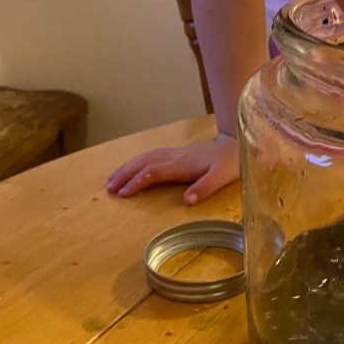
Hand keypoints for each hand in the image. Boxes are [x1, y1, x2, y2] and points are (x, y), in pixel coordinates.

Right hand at [106, 132, 239, 204]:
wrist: (234, 142)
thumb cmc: (229, 162)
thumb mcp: (222, 177)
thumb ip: (204, 188)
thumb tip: (186, 201)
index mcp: (182, 165)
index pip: (153, 172)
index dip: (137, 182)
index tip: (123, 194)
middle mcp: (174, 157)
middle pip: (143, 163)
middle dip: (124, 175)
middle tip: (109, 189)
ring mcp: (174, 153)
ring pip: (144, 157)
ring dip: (126, 168)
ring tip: (111, 180)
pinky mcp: (175, 153)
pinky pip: (150, 156)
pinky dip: (136, 162)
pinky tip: (129, 168)